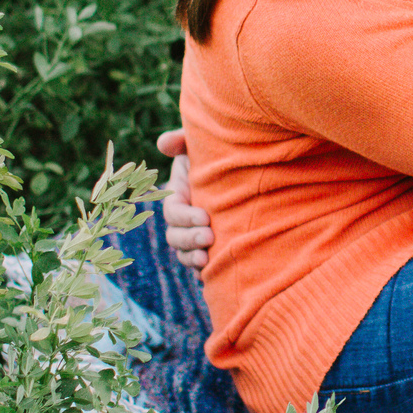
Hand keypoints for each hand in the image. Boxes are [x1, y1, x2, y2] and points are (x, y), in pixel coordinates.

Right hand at [156, 129, 210, 272]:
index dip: (185, 217)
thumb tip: (164, 143)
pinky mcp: (211, 248)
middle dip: (189, 240)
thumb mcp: (200, 145)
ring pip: (185, 254)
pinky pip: (201, 266)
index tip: (206, 217)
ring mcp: (196, 235)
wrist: (249, 173)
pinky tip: (214, 271)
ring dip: (193, 258)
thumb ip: (182, 141)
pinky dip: (204, 271)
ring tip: (208, 258)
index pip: (173, 212)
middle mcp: (184, 219)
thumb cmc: (221, 155)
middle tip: (209, 238)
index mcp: (180, 196)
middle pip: (175, 237)